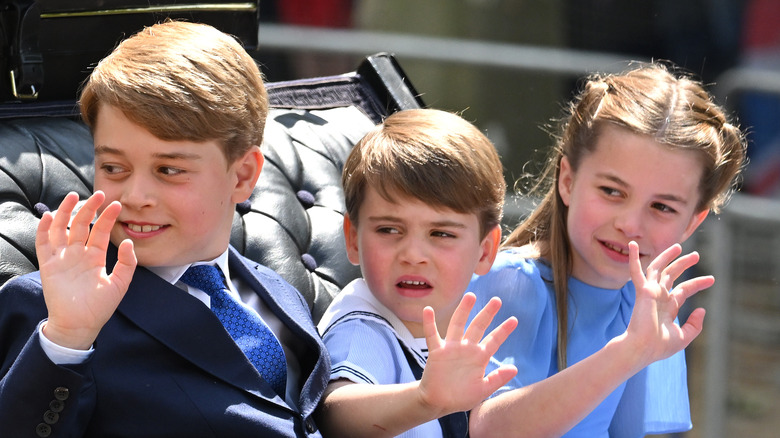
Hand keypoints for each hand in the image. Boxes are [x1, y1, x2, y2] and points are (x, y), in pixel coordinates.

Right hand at [36, 191, 136, 349]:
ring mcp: (62, 258)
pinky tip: (50, 216)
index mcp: (95, 257)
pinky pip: (44, 243)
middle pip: (82, 225)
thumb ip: (127, 263)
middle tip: (99, 194)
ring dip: (66, 212)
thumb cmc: (100, 307)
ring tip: (73, 196)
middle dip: (89, 209)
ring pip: (62, 229)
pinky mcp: (48, 265)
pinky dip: (45, 229)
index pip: (101, 231)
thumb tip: (128, 242)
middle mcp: (78, 254)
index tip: (116, 204)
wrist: (80, 325)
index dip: (108, 217)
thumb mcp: (119, 284)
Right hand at [418, 293, 517, 415]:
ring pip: (458, 325)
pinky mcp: (437, 352)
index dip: (503, 330)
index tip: (514, 319)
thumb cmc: (461, 397)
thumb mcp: (483, 390)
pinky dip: (429, 323)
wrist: (439, 402)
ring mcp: (451, 348)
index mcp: (479, 357)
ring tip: (471, 296)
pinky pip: (432, 335)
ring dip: (463, 311)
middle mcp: (466, 349)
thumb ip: (497, 379)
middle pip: (478, 327)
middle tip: (497, 300)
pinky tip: (428, 310)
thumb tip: (515, 368)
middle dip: (487, 314)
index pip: (494, 340)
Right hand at [625, 241, 711, 366]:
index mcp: (668, 307)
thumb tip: (702, 310)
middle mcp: (659, 297)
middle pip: (672, 275)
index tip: (712, 279)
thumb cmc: (660, 346)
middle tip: (696, 255)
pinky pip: (637, 272)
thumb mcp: (684, 337)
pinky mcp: (642, 291)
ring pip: (658, 268)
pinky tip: (633, 245)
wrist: (643, 348)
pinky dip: (634, 258)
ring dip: (667, 256)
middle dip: (683, 264)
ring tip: (678, 247)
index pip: (684, 290)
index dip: (698, 283)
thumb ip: (694, 324)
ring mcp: (650, 292)